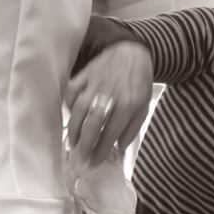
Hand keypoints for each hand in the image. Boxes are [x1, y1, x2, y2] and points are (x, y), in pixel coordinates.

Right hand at [65, 41, 152, 165]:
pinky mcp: (86, 74)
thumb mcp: (144, 106)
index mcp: (128, 104)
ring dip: (74, 129)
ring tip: (73, 142)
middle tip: (80, 157)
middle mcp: (111, 94)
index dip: (101, 150)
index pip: (111, 132)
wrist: (132, 52)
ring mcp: (96, 83)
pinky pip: (72, 91)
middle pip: (92, 123)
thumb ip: (132, 128)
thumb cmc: (139, 82)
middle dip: (85, 144)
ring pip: (79, 109)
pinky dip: (69, 105)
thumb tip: (118, 147)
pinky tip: (72, 116)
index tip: (94, 162)